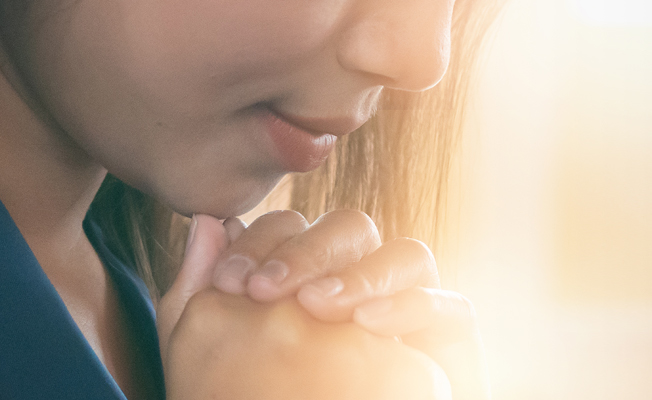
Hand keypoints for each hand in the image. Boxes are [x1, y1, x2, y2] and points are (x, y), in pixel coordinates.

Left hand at [208, 210, 487, 399]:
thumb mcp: (214, 356)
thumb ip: (200, 295)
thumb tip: (208, 223)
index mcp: (310, 278)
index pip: (298, 229)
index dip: (265, 240)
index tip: (227, 280)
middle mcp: (363, 285)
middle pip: (353, 230)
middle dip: (308, 251)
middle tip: (264, 289)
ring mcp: (410, 310)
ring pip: (408, 256)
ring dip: (359, 272)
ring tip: (313, 306)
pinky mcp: (451, 343)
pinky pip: (450, 307)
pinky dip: (409, 305)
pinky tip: (366, 324)